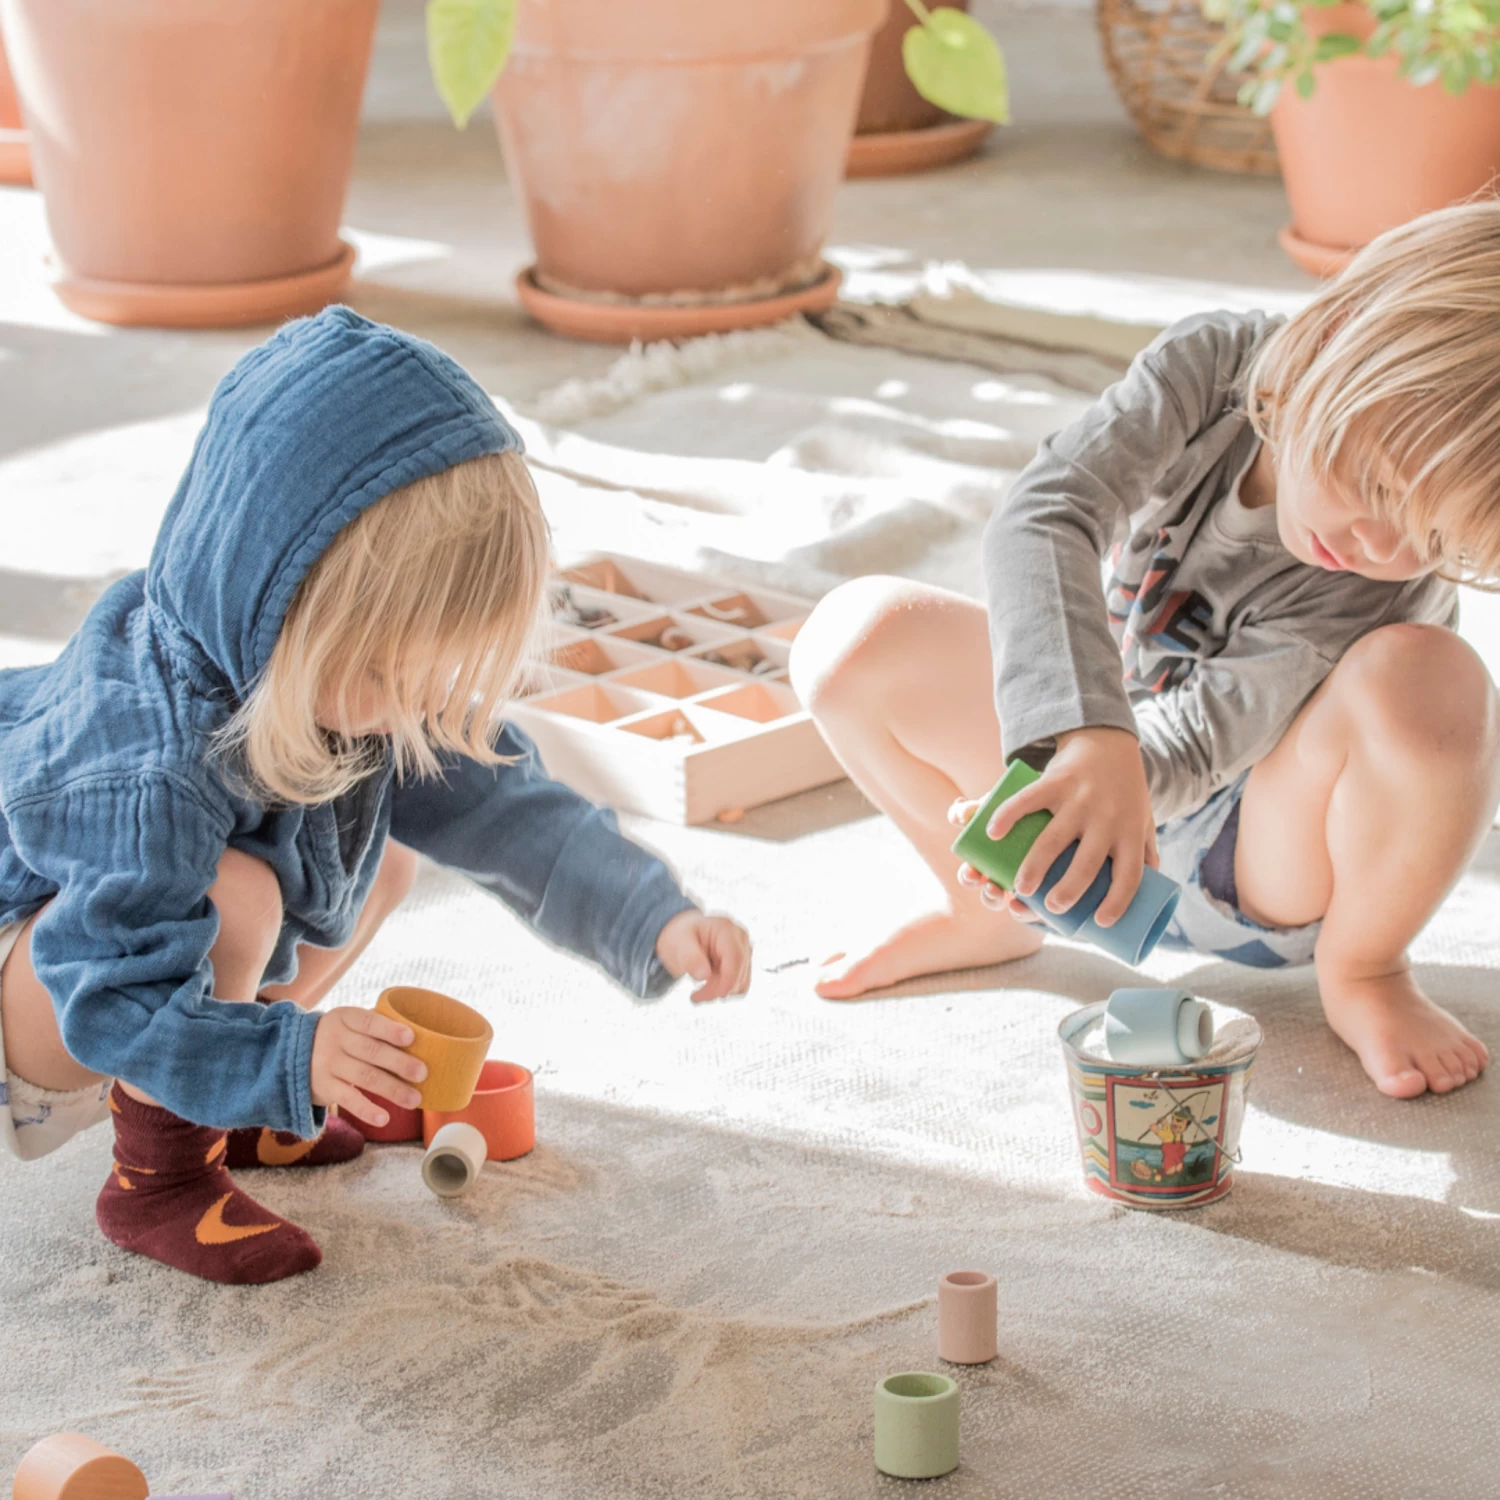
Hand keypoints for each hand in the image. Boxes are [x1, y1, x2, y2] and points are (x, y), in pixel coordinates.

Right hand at [310, 1006, 427, 1128]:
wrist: (291, 1055)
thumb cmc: (338, 1037)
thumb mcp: (349, 1024)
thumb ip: (376, 1027)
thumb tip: (422, 1038)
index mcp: (345, 1018)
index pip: (369, 1022)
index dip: (390, 1030)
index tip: (411, 1037)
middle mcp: (335, 1040)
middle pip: (371, 1051)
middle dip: (399, 1063)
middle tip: (423, 1073)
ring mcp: (328, 1064)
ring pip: (364, 1077)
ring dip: (392, 1089)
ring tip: (415, 1100)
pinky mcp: (325, 1088)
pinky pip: (348, 1099)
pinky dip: (367, 1110)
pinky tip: (384, 1118)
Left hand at [656, 909, 752, 1002]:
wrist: (683, 936)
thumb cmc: (681, 936)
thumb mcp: (678, 942)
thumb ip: (690, 957)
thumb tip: (704, 975)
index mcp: (726, 929)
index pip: (735, 959)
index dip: (727, 981)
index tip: (710, 996)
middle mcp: (740, 938)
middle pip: (738, 973)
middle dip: (718, 989)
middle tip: (695, 995)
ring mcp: (744, 951)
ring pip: (741, 982)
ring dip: (720, 990)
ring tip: (700, 988)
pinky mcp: (744, 963)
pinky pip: (740, 985)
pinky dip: (725, 990)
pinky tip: (709, 986)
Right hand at [953, 728, 1158, 926]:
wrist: (1107, 741)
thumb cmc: (1124, 791)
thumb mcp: (1144, 820)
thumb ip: (1146, 853)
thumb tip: (1150, 895)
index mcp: (1131, 832)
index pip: (1130, 875)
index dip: (1117, 902)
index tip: (1099, 922)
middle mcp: (1107, 818)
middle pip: (1087, 863)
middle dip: (1067, 891)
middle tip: (1052, 908)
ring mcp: (1079, 799)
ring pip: (1053, 839)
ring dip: (1034, 868)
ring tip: (1019, 889)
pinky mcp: (1055, 781)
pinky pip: (1028, 801)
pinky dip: (1008, 816)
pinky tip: (993, 834)